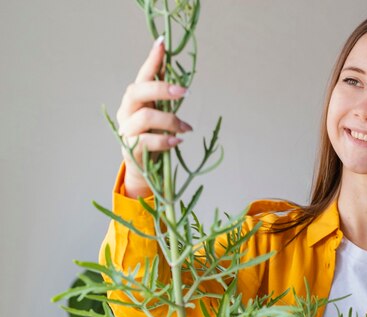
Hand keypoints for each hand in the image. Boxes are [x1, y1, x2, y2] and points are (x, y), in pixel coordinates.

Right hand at [116, 36, 192, 197]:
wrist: (144, 168)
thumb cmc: (154, 136)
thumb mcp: (161, 114)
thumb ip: (165, 98)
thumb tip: (178, 75)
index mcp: (135, 99)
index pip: (143, 75)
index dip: (152, 59)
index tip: (162, 43)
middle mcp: (127, 111)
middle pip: (137, 91)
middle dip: (161, 89)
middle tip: (184, 92)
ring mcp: (126, 129)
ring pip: (145, 117)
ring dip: (171, 121)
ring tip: (186, 128)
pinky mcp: (130, 148)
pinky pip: (148, 141)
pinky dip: (166, 140)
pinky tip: (177, 141)